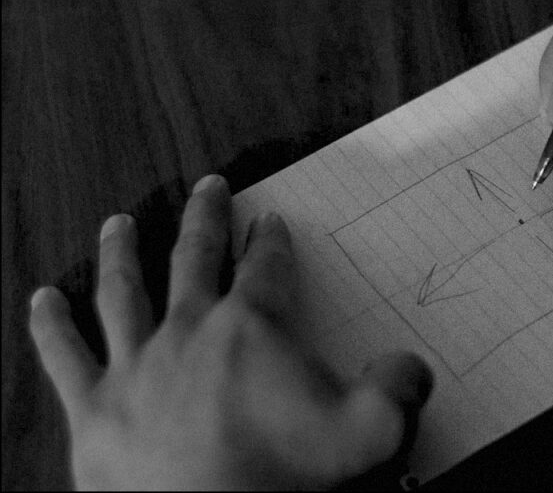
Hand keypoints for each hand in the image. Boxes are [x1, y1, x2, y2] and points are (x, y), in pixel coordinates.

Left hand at [29, 174, 433, 489]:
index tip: (269, 221)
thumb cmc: (280, 477)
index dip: (272, 241)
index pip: (266, 268)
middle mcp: (189, 330)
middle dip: (203, 219)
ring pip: (124, 290)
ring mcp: (135, 364)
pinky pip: (64, 355)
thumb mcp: (367, 431)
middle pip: (195, 258)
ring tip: (120, 223)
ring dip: (122, 251)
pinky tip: (43, 299)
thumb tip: (410, 369)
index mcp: (252, 328)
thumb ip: (397, 389)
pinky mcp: (94, 406)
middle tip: (206, 188)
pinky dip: (51, 325)